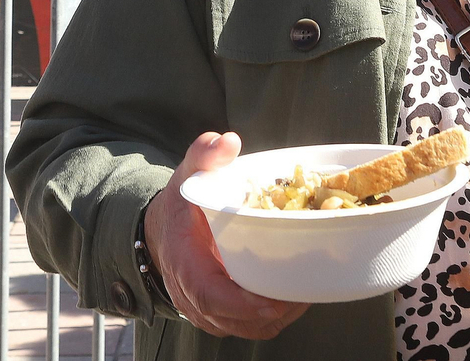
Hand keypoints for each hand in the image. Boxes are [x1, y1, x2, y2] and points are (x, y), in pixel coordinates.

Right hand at [143, 132, 309, 338]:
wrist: (163, 230)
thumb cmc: (181, 203)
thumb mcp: (188, 173)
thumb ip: (204, 155)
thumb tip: (228, 141)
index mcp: (184, 262)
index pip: (209, 294)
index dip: (241, 302)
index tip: (272, 300)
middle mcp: (191, 294)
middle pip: (232, 320)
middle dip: (270, 312)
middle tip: (306, 291)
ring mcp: (204, 310)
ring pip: (242, 329)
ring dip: (275, 318)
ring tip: (306, 293)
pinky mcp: (218, 314)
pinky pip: (244, 327)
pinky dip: (269, 319)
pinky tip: (294, 296)